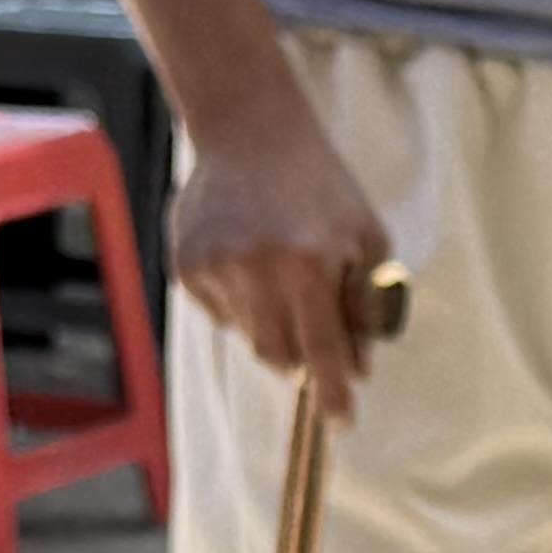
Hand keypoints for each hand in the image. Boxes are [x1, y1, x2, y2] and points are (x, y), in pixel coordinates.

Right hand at [169, 94, 395, 420]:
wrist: (249, 129)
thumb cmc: (319, 184)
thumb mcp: (365, 235)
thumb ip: (366, 303)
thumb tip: (357, 369)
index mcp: (308, 262)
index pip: (323, 351)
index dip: (334, 392)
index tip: (342, 423)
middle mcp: (257, 269)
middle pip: (280, 356)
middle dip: (301, 354)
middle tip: (312, 320)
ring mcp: (215, 268)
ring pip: (248, 337)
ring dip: (272, 322)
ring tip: (278, 269)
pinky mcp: (186, 266)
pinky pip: (219, 314)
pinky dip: (240, 302)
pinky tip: (247, 257)